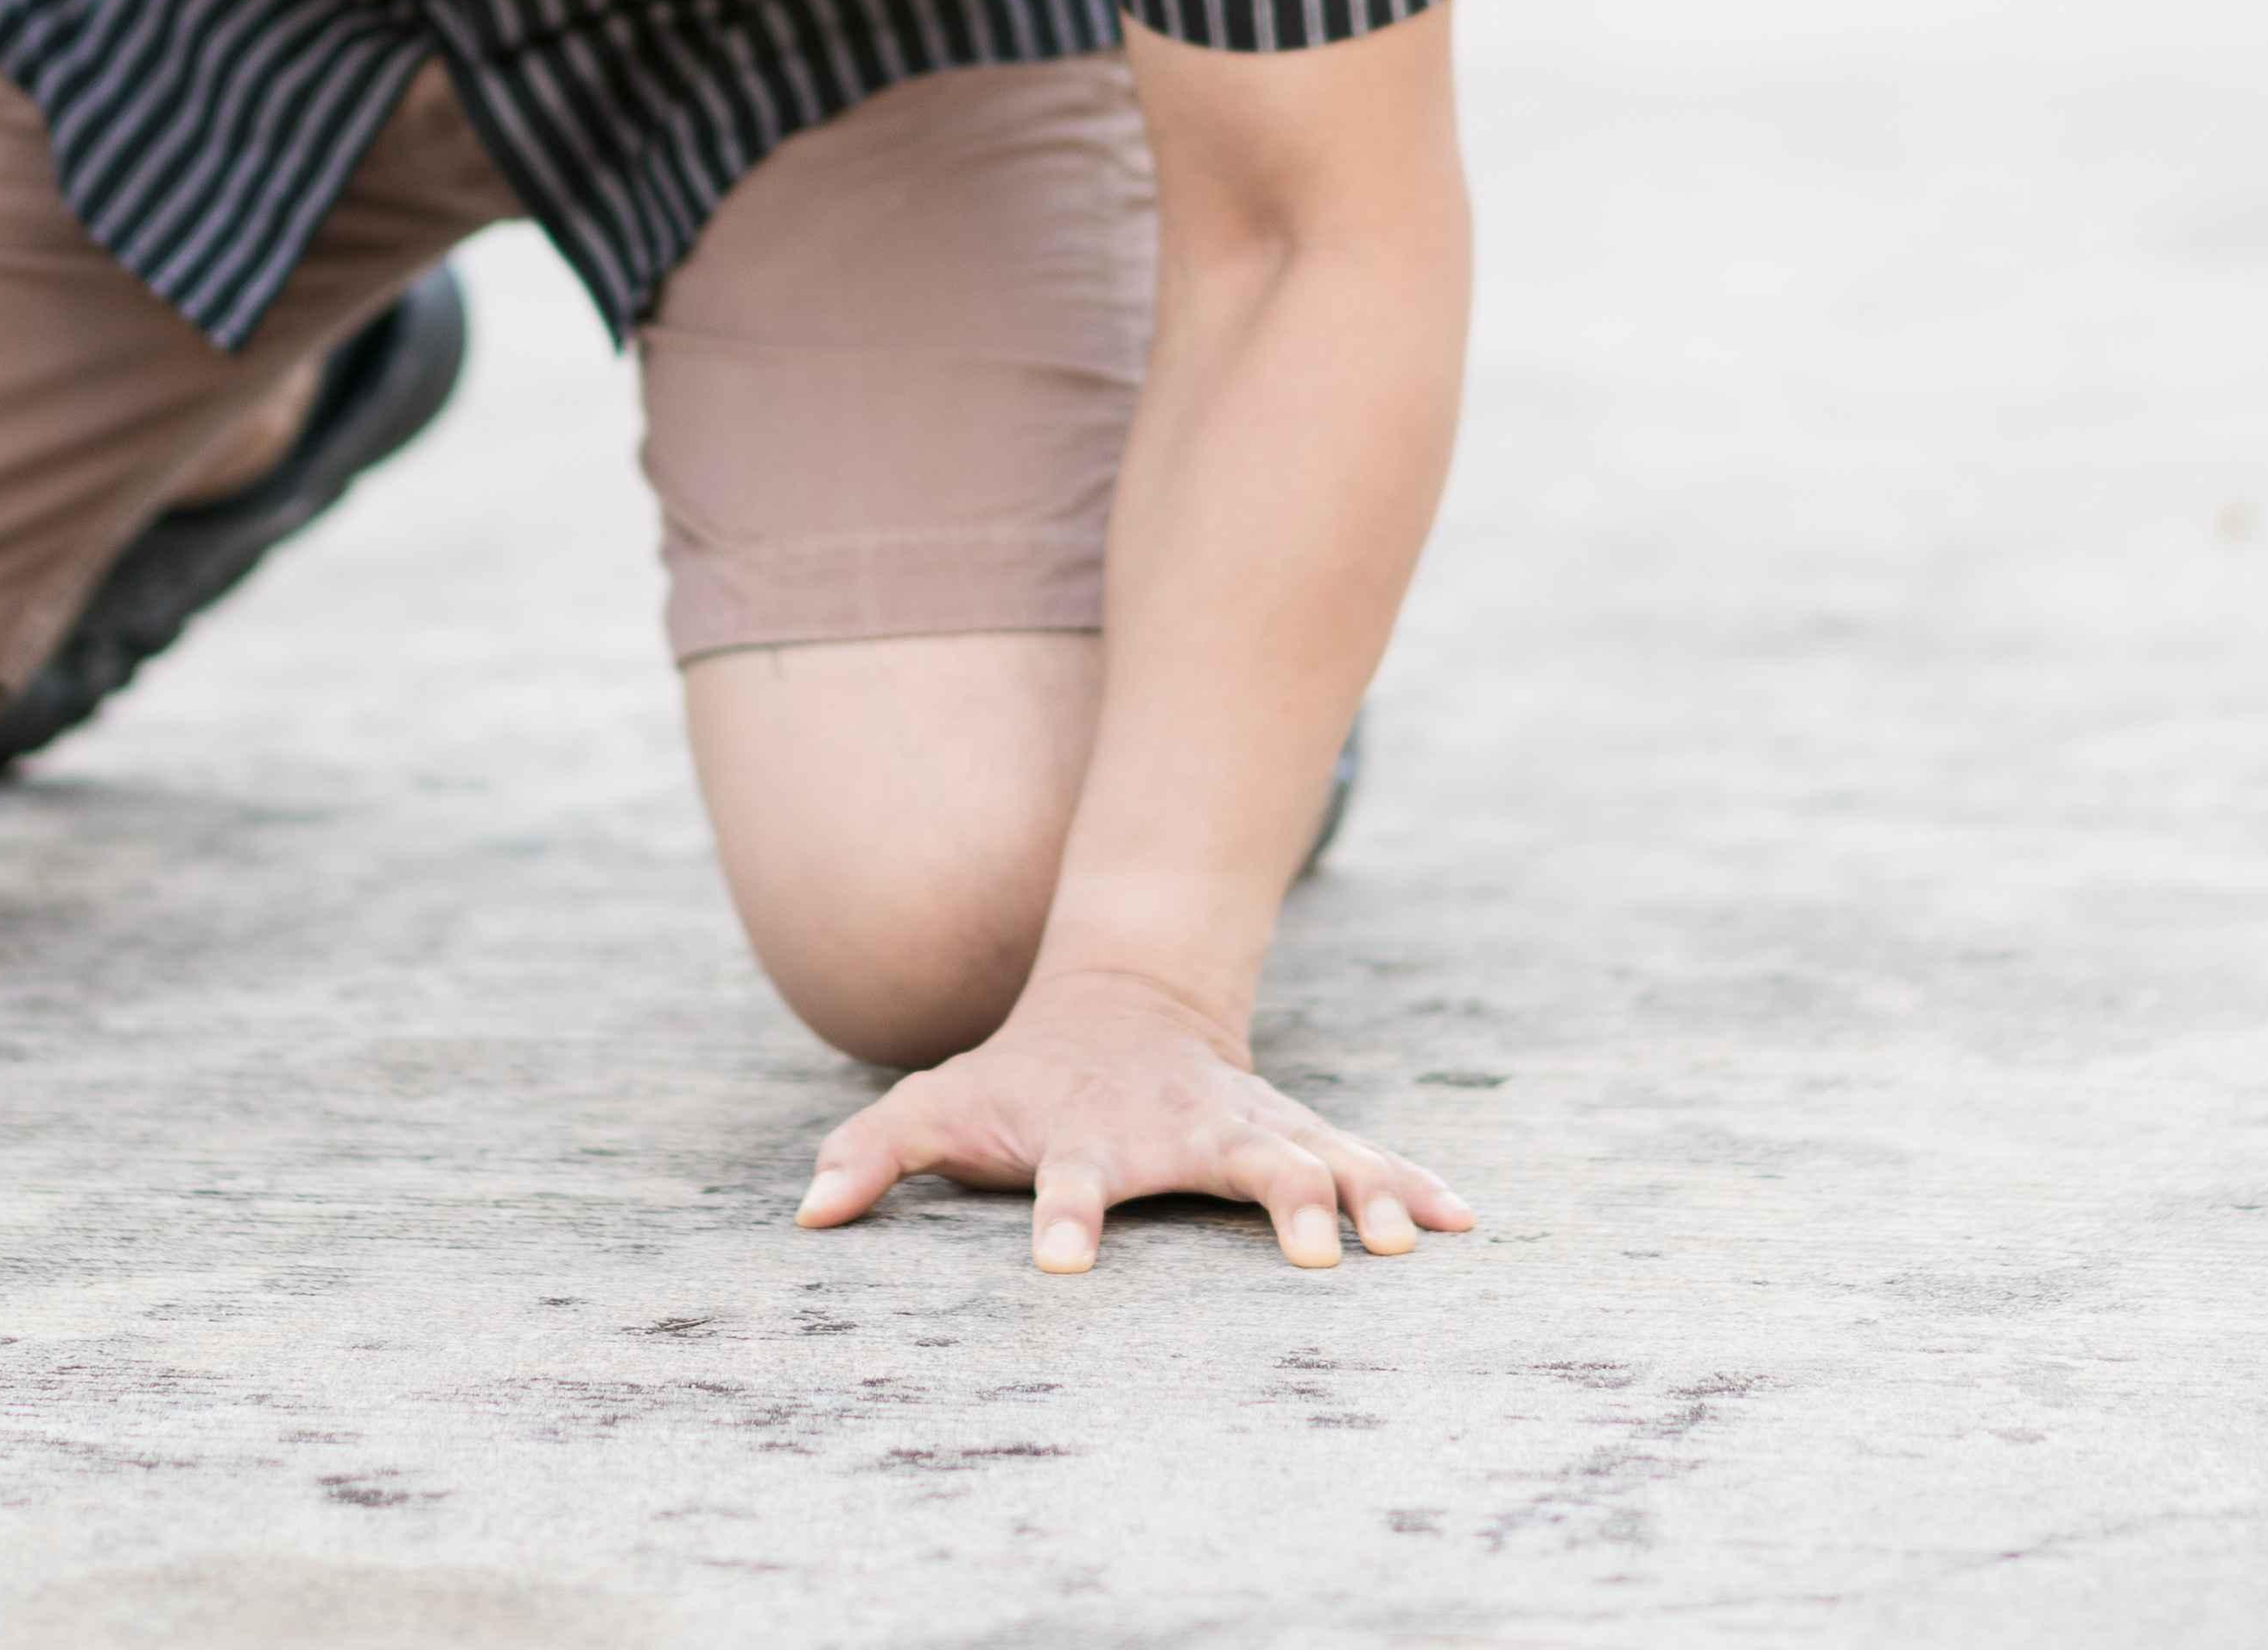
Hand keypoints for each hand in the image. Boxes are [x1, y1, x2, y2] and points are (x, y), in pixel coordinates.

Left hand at [794, 966, 1480, 1274]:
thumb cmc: (1019, 1077)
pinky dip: (1412, 1185)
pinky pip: (1361, 1162)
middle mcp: (1181, 1133)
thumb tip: (805, 1216)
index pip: (1068, 1182)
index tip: (1059, 1264)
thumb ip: (871, 1154)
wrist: (1122, 1003)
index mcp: (1089, 1139)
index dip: (1060, 1220)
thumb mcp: (937, 1104)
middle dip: (1282, 1207)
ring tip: (1410, 1242)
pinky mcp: (1293, 1136)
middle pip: (1235, 1167)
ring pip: (1317, 1160)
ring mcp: (1247, 1129)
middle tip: (1318, 1258)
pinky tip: (1462, 1222)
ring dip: (1365, 1198)